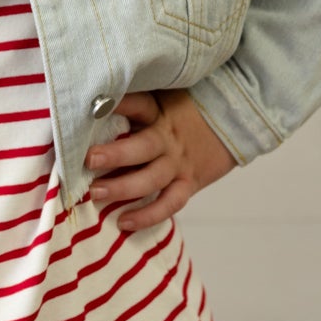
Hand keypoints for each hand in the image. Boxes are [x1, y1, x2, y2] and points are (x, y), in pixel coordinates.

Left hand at [83, 88, 238, 232]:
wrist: (231, 122)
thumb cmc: (183, 110)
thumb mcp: (161, 98)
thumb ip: (132, 105)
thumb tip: (90, 107)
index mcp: (159, 112)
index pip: (138, 105)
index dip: (117, 106)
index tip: (91, 109)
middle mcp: (168, 138)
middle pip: (144, 147)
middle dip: (116, 155)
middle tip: (89, 160)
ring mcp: (178, 163)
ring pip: (153, 179)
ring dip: (124, 188)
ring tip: (97, 193)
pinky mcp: (188, 183)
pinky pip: (169, 203)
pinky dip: (148, 216)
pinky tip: (123, 222)